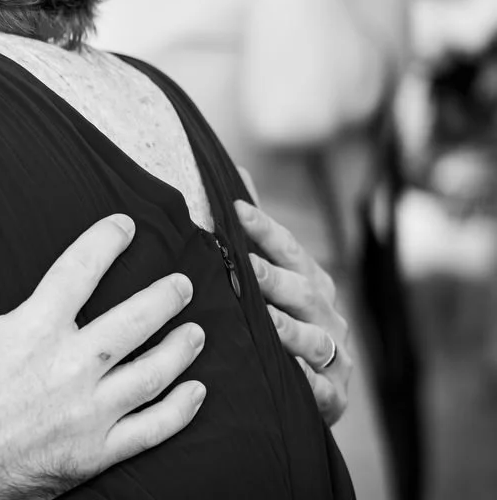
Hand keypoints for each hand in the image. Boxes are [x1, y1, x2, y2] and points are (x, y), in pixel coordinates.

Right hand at [0, 202, 204, 499]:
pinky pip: (151, 431)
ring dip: (180, 349)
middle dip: (164, 297)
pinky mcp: (93, 454)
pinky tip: (195, 393)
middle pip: (134, 321)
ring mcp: (86, 415)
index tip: (125, 226)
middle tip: (182, 283)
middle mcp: (68, 369)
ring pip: (152, 373)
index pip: (80, 270)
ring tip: (196, 331)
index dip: (106, 241)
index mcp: (31, 330)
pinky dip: (179, 411)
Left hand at [235, 200, 350, 424]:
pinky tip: (291, 374)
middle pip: (304, 292)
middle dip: (273, 279)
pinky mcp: (334, 396)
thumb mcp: (276, 278)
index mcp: (313, 284)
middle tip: (245, 267)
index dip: (265, 230)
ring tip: (263, 320)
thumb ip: (258, 232)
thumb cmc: (285, 322)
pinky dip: (307, 381)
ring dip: (288, 329)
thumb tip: (237, 173)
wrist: (317, 391)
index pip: (290, 251)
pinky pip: (322, 389)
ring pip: (314, 340)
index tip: (235, 209)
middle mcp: (328, 317)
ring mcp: (334, 356)